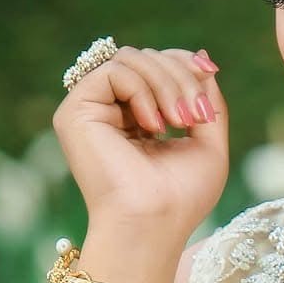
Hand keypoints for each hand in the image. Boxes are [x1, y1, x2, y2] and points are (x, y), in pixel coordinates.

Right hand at [55, 43, 228, 238]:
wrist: (154, 225)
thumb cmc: (181, 197)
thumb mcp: (208, 142)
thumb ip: (207, 100)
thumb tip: (202, 58)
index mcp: (137, 117)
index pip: (158, 64)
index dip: (185, 64)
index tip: (208, 85)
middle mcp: (110, 110)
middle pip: (147, 57)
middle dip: (181, 77)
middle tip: (195, 118)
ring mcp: (90, 109)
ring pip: (131, 57)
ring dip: (167, 83)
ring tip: (180, 122)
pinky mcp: (75, 111)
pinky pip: (114, 70)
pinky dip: (143, 90)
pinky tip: (154, 126)